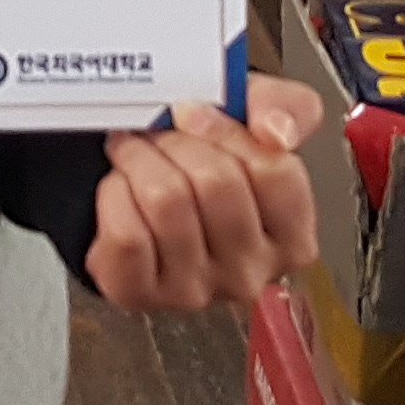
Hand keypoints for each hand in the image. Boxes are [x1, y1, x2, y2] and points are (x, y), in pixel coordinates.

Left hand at [85, 75, 324, 315]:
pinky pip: (127, 233)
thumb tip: (277, 130)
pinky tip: (121, 190)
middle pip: (217, 183)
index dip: (227, 130)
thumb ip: (286, 110)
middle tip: (159, 133)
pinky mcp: (141, 294)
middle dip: (177, 141)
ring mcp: (195, 290)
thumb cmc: (202, 164)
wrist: (142, 194)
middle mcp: (249, 273)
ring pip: (166, 201)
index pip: (273, 172)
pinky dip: (115, 195)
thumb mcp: (254, 121)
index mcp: (290, 238)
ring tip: (135, 153)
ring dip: (139, 160)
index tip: (197, 113)